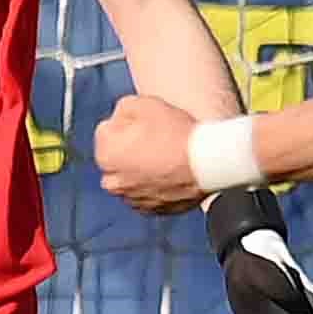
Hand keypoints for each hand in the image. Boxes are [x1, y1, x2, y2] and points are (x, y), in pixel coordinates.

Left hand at [96, 94, 204, 213]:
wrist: (207, 163)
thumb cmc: (175, 133)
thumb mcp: (143, 103)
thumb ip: (122, 109)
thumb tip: (120, 117)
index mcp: (105, 154)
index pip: (107, 132)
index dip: (126, 124)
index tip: (144, 124)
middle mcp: (113, 181)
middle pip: (116, 159)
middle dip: (127, 151)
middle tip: (154, 141)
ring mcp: (133, 199)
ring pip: (129, 180)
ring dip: (139, 171)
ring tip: (164, 159)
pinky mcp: (152, 210)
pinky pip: (146, 195)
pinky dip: (153, 187)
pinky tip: (169, 175)